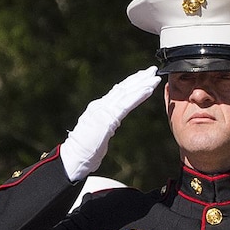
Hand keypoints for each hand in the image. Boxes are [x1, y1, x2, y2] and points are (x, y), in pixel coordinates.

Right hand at [62, 67, 160, 181]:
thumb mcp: (97, 133)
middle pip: (122, 88)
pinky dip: (139, 96)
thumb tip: (110, 123)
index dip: (131, 83)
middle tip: (152, 70)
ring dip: (142, 84)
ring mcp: (103, 110)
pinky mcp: (108, 118)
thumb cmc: (84, 152)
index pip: (117, 92)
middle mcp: (100, 105)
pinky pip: (126, 105)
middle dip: (139, 78)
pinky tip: (149, 90)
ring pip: (126, 93)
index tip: (143, 76)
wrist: (74, 158)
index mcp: (98, 108)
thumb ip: (105, 124)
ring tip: (155, 77)